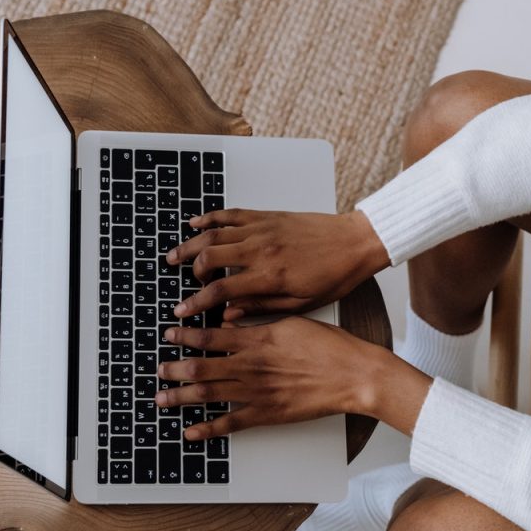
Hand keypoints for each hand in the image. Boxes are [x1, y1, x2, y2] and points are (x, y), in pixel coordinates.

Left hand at [156, 317, 431, 439]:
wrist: (354, 375)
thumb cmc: (329, 346)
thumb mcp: (291, 322)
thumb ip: (258, 323)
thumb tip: (230, 322)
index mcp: (257, 340)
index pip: (210, 337)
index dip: (185, 336)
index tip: (169, 334)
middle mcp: (251, 366)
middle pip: (202, 367)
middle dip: (174, 369)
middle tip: (158, 370)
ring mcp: (257, 392)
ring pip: (209, 394)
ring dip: (182, 397)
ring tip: (162, 399)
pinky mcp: (268, 414)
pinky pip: (231, 423)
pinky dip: (208, 429)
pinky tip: (191, 431)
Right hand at [167, 209, 388, 319]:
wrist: (354, 242)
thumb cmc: (334, 276)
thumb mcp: (300, 304)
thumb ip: (261, 308)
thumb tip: (230, 315)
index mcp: (269, 276)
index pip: (221, 291)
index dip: (196, 302)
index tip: (182, 311)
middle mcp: (261, 250)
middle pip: (209, 258)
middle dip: (189, 271)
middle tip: (179, 280)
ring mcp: (262, 229)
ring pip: (214, 234)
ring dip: (190, 244)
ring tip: (175, 254)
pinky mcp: (266, 216)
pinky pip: (231, 214)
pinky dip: (210, 218)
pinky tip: (196, 223)